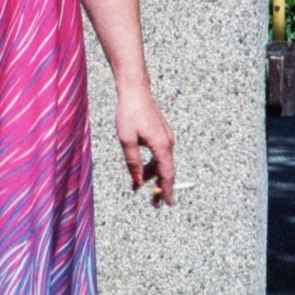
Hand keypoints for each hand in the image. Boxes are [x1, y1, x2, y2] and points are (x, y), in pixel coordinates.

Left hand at [115, 84, 175, 207]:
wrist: (135, 91)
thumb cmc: (129, 113)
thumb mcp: (127, 139)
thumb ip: (132, 161)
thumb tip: (137, 180)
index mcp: (161, 145)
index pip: (166, 174)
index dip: (166, 190)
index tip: (167, 203)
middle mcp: (168, 142)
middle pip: (167, 170)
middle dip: (160, 187)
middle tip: (155, 203)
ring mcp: (166, 137)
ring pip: (162, 162)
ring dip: (153, 175)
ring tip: (141, 185)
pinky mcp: (161, 133)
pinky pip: (160, 154)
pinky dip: (153, 164)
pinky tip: (143, 169)